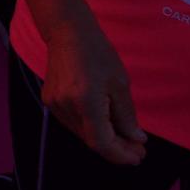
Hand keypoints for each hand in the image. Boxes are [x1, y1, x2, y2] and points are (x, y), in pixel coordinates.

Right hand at [41, 17, 147, 165]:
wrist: (68, 32)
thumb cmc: (98, 53)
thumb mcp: (120, 84)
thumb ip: (127, 116)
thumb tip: (136, 139)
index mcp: (85, 103)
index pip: (102, 143)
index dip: (121, 155)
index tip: (139, 156)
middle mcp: (65, 107)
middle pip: (91, 141)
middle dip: (116, 148)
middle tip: (137, 148)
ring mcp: (54, 105)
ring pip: (82, 133)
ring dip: (104, 139)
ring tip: (124, 136)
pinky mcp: (50, 100)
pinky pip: (73, 123)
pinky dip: (91, 128)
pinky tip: (105, 123)